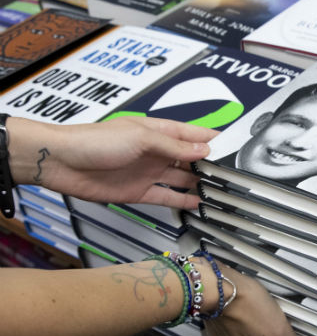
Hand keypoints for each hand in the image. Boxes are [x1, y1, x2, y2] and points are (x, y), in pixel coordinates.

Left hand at [8, 116, 216, 208]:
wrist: (62, 163)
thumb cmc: (95, 141)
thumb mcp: (141, 138)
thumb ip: (173, 146)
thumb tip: (202, 149)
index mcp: (159, 132)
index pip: (193, 134)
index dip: (214, 139)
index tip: (235, 147)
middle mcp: (157, 152)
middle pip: (191, 159)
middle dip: (210, 165)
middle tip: (232, 174)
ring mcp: (149, 173)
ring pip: (182, 179)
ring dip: (199, 184)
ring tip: (220, 191)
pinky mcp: (139, 192)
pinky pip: (167, 197)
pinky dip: (183, 201)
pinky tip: (198, 203)